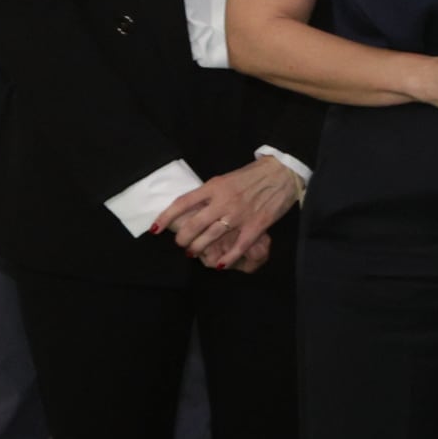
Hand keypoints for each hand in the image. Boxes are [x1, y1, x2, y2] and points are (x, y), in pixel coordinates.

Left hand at [157, 158, 305, 269]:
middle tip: (181, 244)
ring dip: (198, 248)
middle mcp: (223, 201)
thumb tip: (194, 207)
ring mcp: (239, 215)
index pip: (183, 203)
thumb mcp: (226, 178)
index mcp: (214, 187)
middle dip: (183, 239)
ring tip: (193, 252)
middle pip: (194, 225)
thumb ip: (211, 193)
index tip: (155, 228)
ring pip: (211, 237)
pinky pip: (238, 246)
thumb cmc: (253, 175)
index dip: (166, 217)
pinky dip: (228, 257)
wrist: (282, 173)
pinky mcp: (256, 225)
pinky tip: (221, 264)